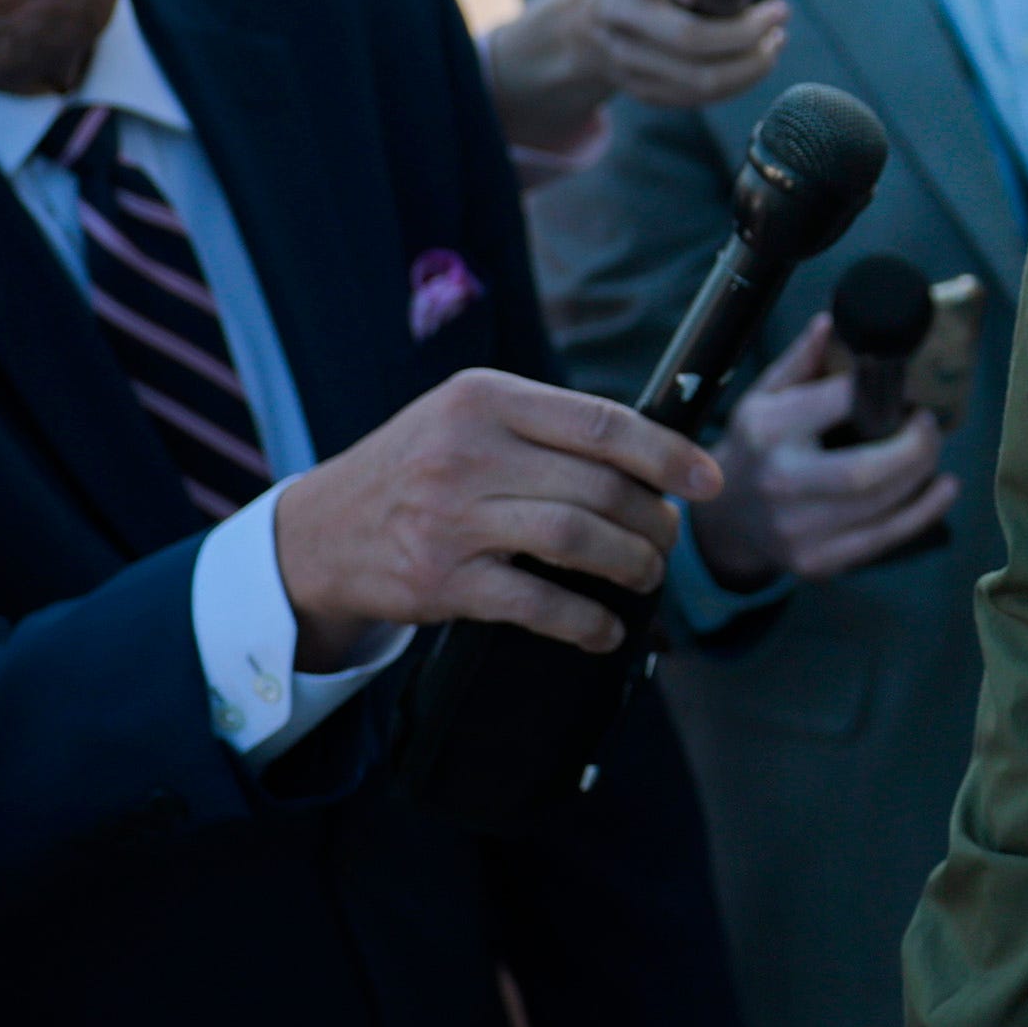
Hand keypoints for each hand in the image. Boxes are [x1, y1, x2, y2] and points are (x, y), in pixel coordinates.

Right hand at [271, 370, 715, 671]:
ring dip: (631, 564)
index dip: (666, 454)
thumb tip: (651, 455)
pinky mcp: (441, 580)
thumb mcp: (468, 417)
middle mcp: (468, 451)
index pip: (600, 422)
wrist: (320, 531)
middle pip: (599, 486)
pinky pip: (537, 603)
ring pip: (577, 539)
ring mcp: (452, 517)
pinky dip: (586, 621)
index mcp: (485, 398)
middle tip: (667, 538)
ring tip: (646, 575)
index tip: (707, 479)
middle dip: (654, 520)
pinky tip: (603, 628)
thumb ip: (545, 426)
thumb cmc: (417, 468)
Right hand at [482, 0, 794, 146]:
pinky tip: (757, 62)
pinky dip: (735, 84)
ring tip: (776, 40)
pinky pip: (693, 98)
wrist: (589, 15)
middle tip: (780, 14)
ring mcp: (622, 55)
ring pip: (695, 78)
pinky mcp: (636, 87)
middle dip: (746, 32)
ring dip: (750, 65)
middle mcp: (617, 10)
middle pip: (686, 36)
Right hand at [692, 321, 956, 585]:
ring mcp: (798, 530)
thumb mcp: (764, 395)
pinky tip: (942, 489)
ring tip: (931, 450)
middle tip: (929, 425)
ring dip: (923, 474)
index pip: (840, 402)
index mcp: (767, 428)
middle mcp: (780, 481)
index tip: (908, 386)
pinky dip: (923, 512)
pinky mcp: (818, 563)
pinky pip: (885, 539)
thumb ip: (802, 359)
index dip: (885, 391)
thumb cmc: (754, 445)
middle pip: (867, 471)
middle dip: (917, 446)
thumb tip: (835, 320)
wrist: (725, 518)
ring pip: (883, 506)